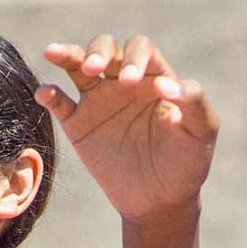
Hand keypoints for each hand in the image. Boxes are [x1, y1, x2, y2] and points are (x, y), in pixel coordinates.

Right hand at [35, 33, 219, 224]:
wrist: (161, 201)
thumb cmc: (186, 163)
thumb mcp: (202, 132)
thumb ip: (194, 101)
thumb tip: (166, 83)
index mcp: (155, 76)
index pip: (141, 49)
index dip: (135, 57)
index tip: (132, 82)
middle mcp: (124, 82)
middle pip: (106, 47)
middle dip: (99, 51)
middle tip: (96, 69)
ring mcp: (99, 101)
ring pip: (78, 64)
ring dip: (68, 55)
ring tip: (55, 53)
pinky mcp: (79, 124)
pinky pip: (59, 102)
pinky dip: (49, 94)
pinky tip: (44, 92)